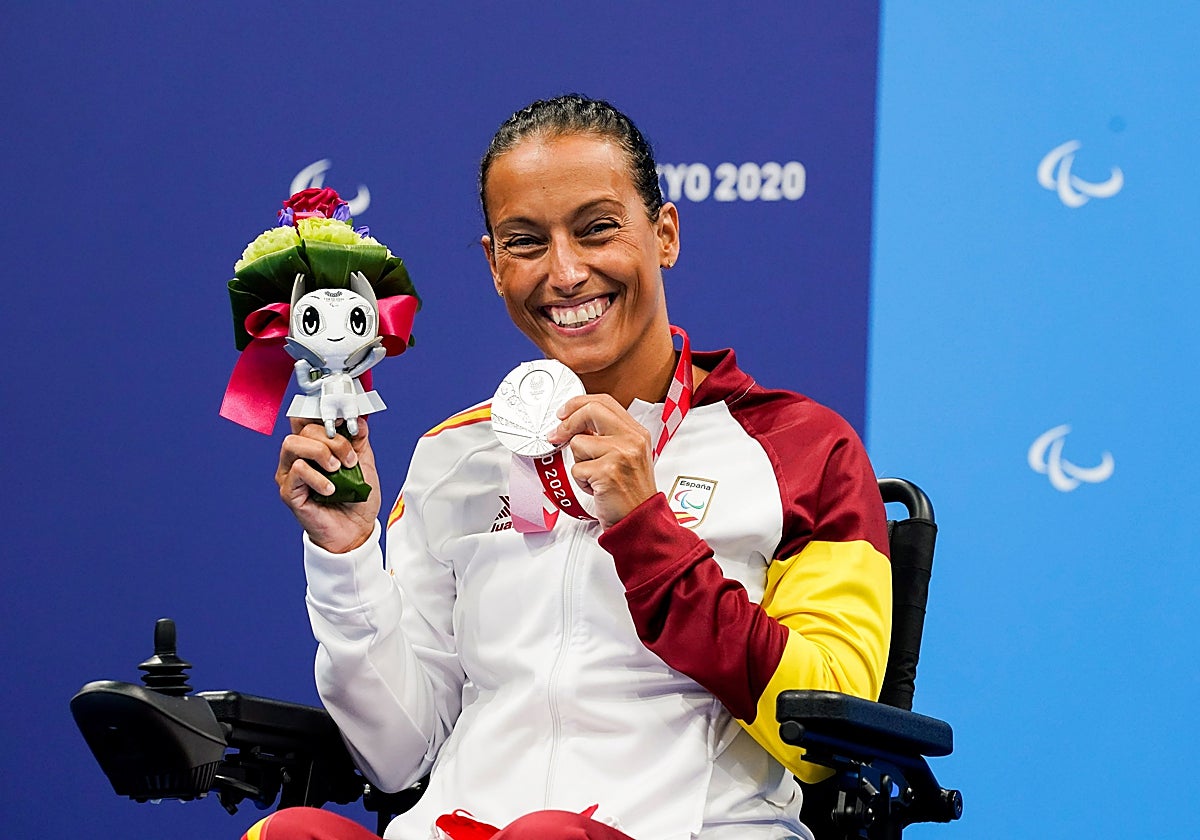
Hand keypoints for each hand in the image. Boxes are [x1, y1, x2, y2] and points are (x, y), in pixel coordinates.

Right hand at [277, 415, 380, 552]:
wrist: (356, 530)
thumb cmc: (356, 498)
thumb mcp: (363, 462)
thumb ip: (359, 440)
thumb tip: (358, 419)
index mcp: (313, 446)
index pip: (306, 418)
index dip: (322, 413)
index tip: (344, 421)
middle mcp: (298, 457)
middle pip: (303, 429)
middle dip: (332, 439)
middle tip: (348, 459)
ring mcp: (290, 474)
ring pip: (293, 444)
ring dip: (321, 452)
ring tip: (337, 470)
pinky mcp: (289, 491)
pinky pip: (298, 471)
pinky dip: (318, 477)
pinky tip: (331, 489)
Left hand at [549, 395, 657, 527]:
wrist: (641, 521)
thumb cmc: (631, 493)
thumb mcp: (629, 457)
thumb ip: (608, 437)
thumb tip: (574, 424)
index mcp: (637, 433)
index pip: (604, 402)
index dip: (579, 403)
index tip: (564, 413)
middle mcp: (632, 440)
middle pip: (590, 411)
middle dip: (568, 423)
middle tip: (557, 435)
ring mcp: (621, 455)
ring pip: (578, 443)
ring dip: (579, 462)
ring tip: (594, 476)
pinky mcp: (607, 472)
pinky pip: (576, 468)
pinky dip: (580, 481)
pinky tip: (596, 488)